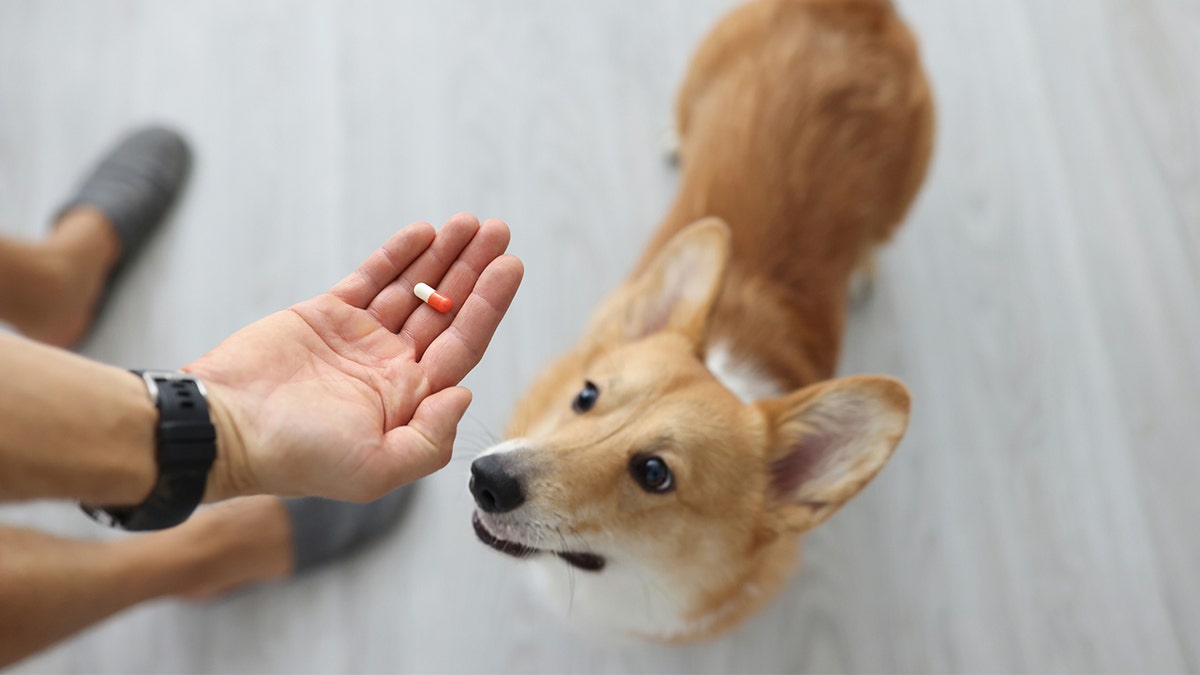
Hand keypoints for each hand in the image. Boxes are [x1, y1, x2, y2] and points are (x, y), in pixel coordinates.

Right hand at [185, 213, 522, 501]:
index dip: (489, 304)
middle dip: (474, 270)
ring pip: (413, 288)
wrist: (224, 429)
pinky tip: (425, 232)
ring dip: (443, 256)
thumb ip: (430, 438)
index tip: (511, 266)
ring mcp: (359, 339)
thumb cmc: (296, 458)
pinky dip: (398, 255)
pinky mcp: (325, 316)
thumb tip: (465, 392)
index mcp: (409, 401)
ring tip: (472, 223)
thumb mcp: (376, 469)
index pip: (463, 344)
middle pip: (445, 310)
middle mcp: (390, 368)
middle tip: (500, 231)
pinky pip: (371, 277)